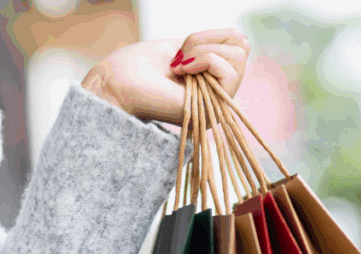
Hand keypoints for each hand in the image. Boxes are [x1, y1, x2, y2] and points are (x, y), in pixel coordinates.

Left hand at [80, 29, 250, 124]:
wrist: (117, 84)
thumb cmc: (139, 66)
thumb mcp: (184, 47)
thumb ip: (213, 47)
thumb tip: (242, 40)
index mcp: (212, 82)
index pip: (239, 48)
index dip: (214, 35)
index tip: (183, 48)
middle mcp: (219, 97)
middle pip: (242, 51)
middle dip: (208, 41)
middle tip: (180, 56)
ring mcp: (217, 105)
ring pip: (238, 59)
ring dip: (203, 50)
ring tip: (179, 64)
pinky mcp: (212, 110)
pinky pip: (228, 71)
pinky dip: (203, 59)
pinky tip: (181, 70)